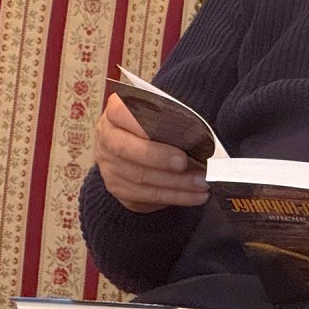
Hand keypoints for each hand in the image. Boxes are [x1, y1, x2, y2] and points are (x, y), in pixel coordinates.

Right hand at [95, 93, 210, 212]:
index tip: (166, 130)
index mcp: (114, 114)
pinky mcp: (118, 189)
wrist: (127, 143)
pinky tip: (193, 196)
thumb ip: (168, 115)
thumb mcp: (155, 111)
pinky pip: (146, 198)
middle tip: (186, 164)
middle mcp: (106, 140)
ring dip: (175, 185)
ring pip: (140, 179)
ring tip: (201, 184)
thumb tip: (197, 132)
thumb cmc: (149, 124)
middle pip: (129, 151)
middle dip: (160, 159)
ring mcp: (109, 168)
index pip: (122, 115)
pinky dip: (174, 197)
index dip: (143, 125)